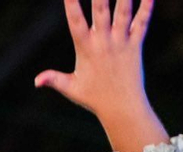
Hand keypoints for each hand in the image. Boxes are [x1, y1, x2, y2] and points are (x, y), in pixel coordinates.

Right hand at [35, 0, 165, 151]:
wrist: (123, 109)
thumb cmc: (95, 99)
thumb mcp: (72, 88)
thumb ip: (54, 79)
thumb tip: (36, 81)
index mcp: (85, 47)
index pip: (74, 19)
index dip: (70, 1)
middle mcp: (103, 41)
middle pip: (100, 8)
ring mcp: (121, 42)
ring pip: (123, 11)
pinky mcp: (136, 46)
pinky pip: (142, 23)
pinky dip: (147, 7)